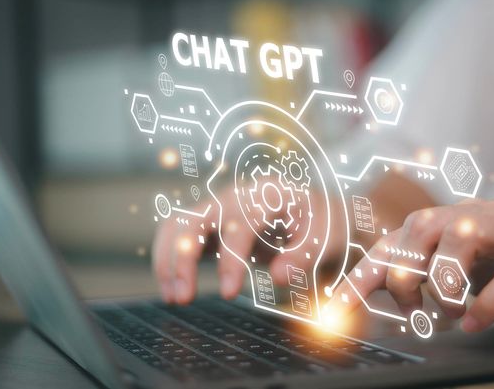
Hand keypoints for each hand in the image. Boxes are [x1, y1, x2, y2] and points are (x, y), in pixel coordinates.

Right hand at [153, 183, 345, 304]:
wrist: (317, 213)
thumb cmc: (323, 225)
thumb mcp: (326, 238)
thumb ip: (304, 256)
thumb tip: (278, 276)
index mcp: (269, 194)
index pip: (240, 223)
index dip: (230, 258)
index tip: (228, 293)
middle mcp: (238, 194)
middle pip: (198, 218)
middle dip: (183, 258)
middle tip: (182, 298)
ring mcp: (221, 205)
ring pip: (179, 223)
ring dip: (168, 259)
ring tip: (172, 296)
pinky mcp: (212, 221)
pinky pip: (179, 233)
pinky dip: (168, 257)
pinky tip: (172, 285)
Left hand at [327, 199, 493, 332]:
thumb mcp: (467, 275)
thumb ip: (428, 275)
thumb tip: (382, 292)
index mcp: (456, 220)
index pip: (400, 238)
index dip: (368, 269)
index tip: (340, 302)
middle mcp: (482, 214)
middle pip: (423, 225)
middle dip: (405, 272)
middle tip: (411, 308)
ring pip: (463, 235)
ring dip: (444, 282)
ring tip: (448, 313)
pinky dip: (490, 299)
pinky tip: (477, 321)